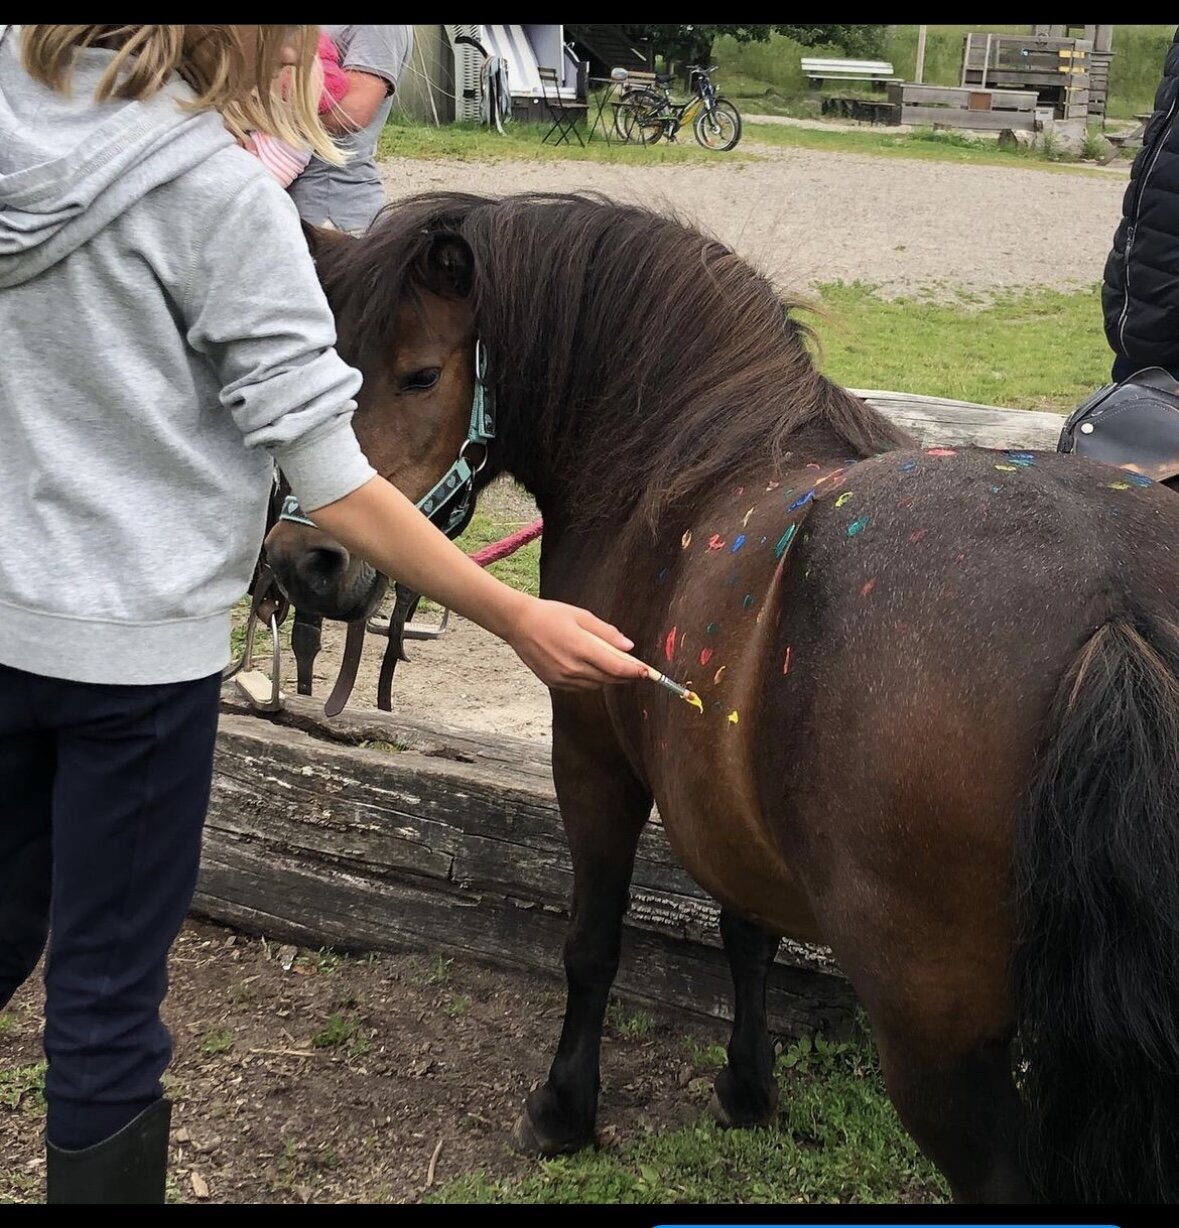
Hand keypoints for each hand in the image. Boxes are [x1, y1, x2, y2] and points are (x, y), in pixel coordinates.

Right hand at [504, 597, 647, 690]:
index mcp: (581, 648)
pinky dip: (591, 681)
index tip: (648, 673)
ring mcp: (562, 678)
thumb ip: (607, 633)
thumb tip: (628, 647)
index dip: (635, 672)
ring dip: (608, 679)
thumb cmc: (550, 615)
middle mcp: (572, 667)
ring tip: (615, 668)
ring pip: (595, 685)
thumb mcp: (582, 616)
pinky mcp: (553, 683)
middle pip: (609, 679)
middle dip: (625, 676)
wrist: (518, 623)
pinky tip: (592, 670)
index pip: (616, 667)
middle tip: (637, 670)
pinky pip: (581, 687)